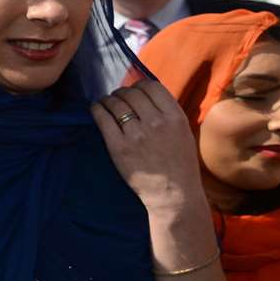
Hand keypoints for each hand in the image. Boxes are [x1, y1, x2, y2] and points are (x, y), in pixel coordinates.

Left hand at [90, 77, 203, 214]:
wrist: (173, 195)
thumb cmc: (180, 165)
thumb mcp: (183, 132)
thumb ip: (168, 113)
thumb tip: (148, 94)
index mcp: (174, 117)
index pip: (151, 86)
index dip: (139, 85)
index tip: (134, 90)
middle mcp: (156, 122)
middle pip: (132, 93)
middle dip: (122, 92)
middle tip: (117, 97)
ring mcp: (136, 134)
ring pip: (116, 103)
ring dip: (109, 99)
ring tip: (105, 102)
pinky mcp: (119, 147)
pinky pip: (103, 119)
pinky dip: (97, 110)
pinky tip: (96, 109)